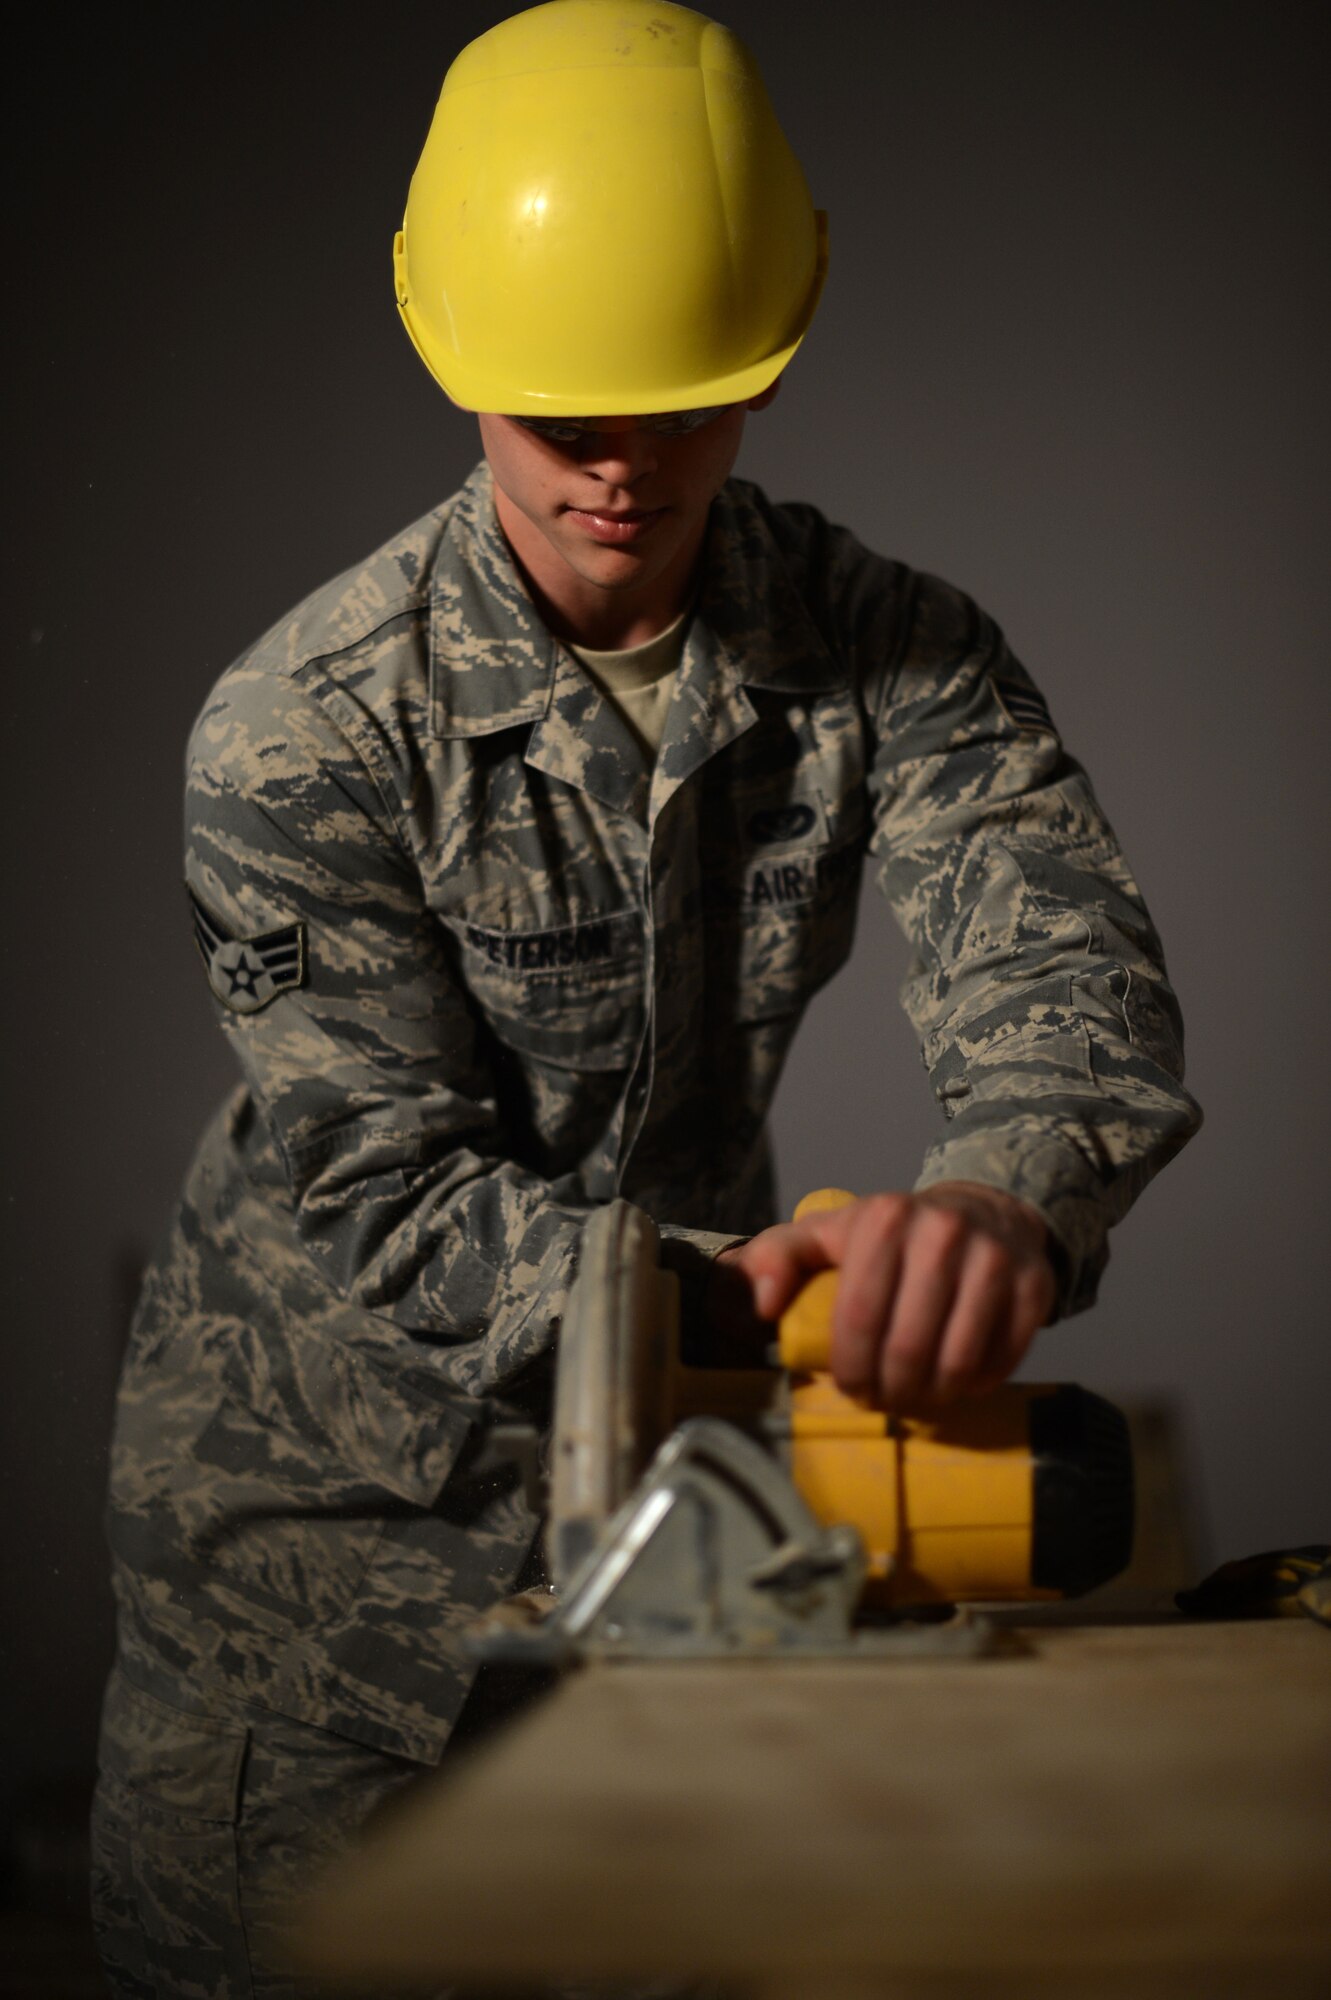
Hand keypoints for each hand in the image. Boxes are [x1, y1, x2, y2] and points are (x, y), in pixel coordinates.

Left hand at [710, 1183, 1056, 1411]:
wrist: (983, 1210)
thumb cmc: (892, 1237)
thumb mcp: (827, 1235)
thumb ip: (776, 1258)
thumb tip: (761, 1304)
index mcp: (883, 1219)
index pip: (857, 1319)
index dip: (852, 1369)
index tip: (852, 1388)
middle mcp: (942, 1232)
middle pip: (908, 1348)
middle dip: (891, 1391)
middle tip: (886, 1400)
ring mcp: (995, 1258)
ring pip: (957, 1361)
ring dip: (933, 1397)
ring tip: (918, 1398)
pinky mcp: (1035, 1285)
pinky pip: (1003, 1361)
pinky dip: (977, 1384)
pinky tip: (957, 1379)